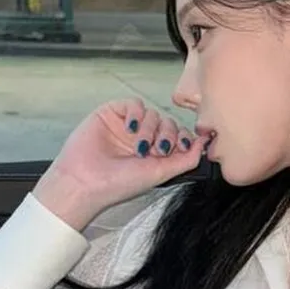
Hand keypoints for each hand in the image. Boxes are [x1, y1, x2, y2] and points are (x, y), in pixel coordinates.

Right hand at [33, 98, 209, 230]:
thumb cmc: (117, 184)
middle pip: (168, 122)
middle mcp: (142, 139)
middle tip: (158, 150)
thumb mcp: (160, 174)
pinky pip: (133, 104)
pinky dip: (136, 114)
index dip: (182, 138)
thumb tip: (204, 144)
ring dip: (150, 128)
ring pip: (153, 113)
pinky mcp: (112, 113)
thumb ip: (185, 160)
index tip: (180, 146)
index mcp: (154, 155)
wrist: (85, 182)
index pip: (178, 136)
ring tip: (139, 146)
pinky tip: (130, 128)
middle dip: (167, 135)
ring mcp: (127, 126)